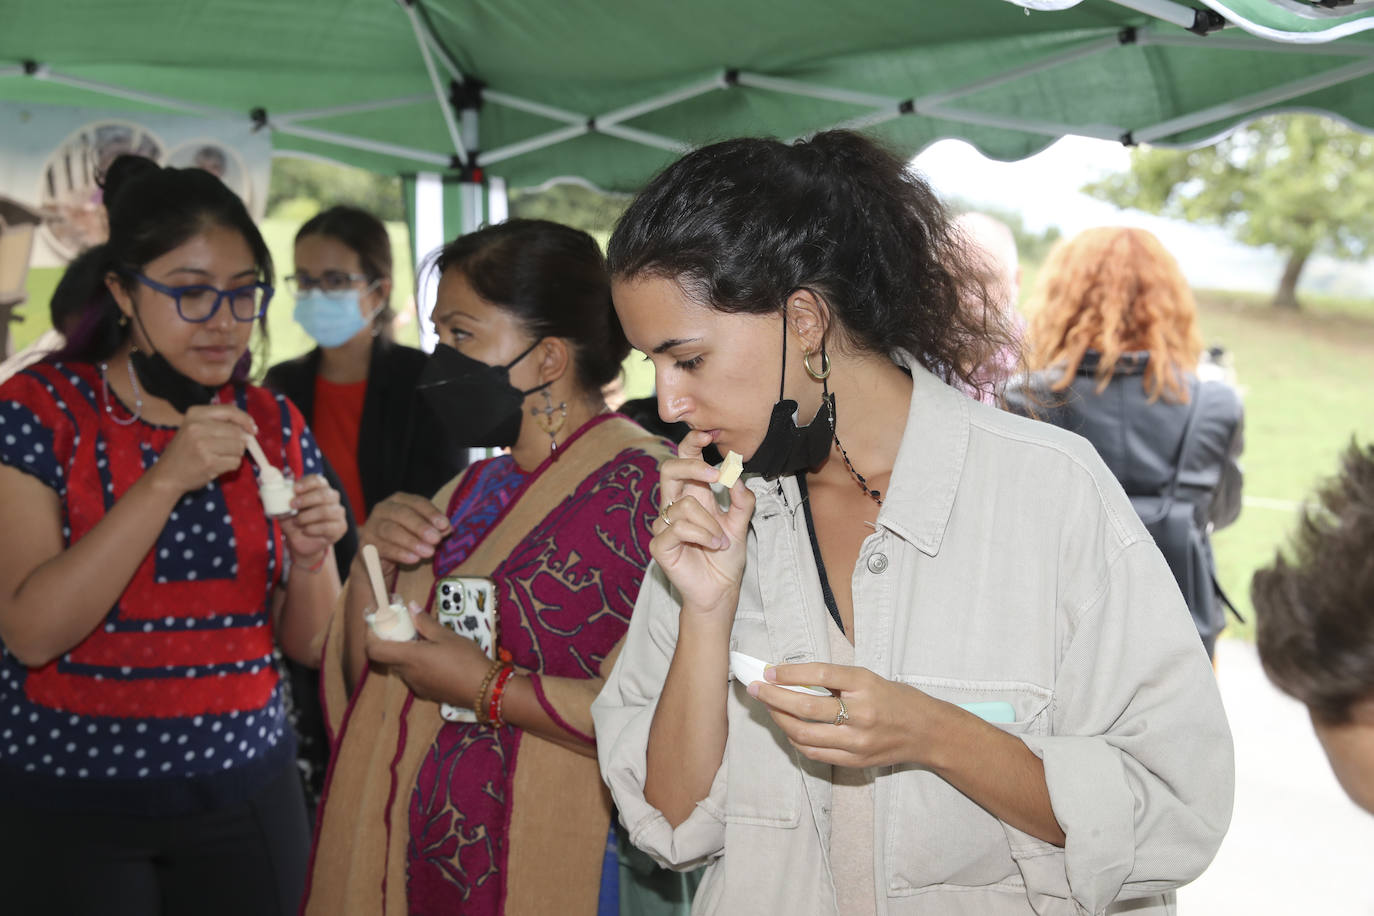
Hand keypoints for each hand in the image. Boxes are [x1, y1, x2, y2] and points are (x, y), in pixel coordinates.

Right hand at [149, 405, 255, 494]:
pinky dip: (231, 465)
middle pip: (237, 431)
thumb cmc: (185, 451)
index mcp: (195, 413)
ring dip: (235, 454)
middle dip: (239, 442)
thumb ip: (219, 423)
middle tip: (227, 449)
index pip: (230, 410)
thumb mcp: (195, 428)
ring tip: (219, 457)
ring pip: (239, 447)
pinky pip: (235, 462)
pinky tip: (217, 466)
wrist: (167, 475)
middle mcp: (198, 426)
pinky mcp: (209, 462)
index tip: (252, 429)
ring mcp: (203, 445)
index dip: (245, 419)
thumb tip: (250, 428)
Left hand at [279, 474, 346, 562]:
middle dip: (306, 499)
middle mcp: (332, 498)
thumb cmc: (294, 521)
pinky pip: (328, 527)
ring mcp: (338, 513)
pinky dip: (313, 529)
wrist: (301, 542)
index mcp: (320, 489)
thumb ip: (275, 500)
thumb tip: (259, 492)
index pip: (319, 480)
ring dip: (308, 516)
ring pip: (326, 511)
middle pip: (324, 494)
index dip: (307, 483)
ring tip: (297, 522)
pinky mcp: (340, 528)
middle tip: (292, 505)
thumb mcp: (283, 509)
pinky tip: (305, 531)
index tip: (294, 489)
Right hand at [357, 493, 451, 577]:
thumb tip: (447, 528)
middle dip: (421, 526)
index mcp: (398, 500)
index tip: (445, 524)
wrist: (378, 558)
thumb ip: (435, 528)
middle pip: (402, 514)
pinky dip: (400, 553)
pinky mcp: (365, 545)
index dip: (431, 513)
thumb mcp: (421, 532)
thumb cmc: (404, 538)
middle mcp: (383, 509)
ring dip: (412, 541)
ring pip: (391, 531)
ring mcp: (372, 526)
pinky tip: (414, 559)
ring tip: (428, 552)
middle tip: (436, 538)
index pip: (416, 502)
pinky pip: (383, 548)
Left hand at [364, 604, 490, 705]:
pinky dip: (416, 665)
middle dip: (391, 642)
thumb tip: (411, 607)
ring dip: (406, 654)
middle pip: (388, 658)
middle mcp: (407, 674)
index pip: (374, 650)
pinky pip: (413, 676)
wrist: (484, 690)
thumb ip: (425, 622)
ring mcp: (416, 685)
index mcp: (409, 657)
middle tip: (405, 629)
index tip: (378, 624)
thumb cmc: (465, 659)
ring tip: (424, 642)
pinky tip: (436, 659)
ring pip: (401, 667)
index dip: (370, 637)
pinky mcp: (426, 693)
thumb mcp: (447, 636)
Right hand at [650, 430, 754, 616]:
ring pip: (684, 505)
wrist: (721, 589)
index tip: (707, 435)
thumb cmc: (726, 556)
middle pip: (668, 470)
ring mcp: (663, 525)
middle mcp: (674, 506)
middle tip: (716, 477)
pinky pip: (679, 527)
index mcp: (692, 495)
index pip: (683, 461)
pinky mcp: (660, 545)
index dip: (690, 445)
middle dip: (693, 467)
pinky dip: (703, 535)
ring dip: (711, 523)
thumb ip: (742, 500)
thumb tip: (738, 477)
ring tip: (721, 541)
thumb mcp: (741, 523)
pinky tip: (713, 545)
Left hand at [747, 662, 956, 769]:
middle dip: (773, 697)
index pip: (819, 675)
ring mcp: (857, 741)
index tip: (769, 671)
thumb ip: (834, 681)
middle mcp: (861, 713)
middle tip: (755, 688)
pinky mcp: (855, 760)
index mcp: (865, 685)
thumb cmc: (895, 699)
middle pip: (806, 707)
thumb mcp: (868, 679)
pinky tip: (788, 728)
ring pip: (804, 733)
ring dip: (779, 720)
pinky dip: (796, 739)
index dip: (789, 673)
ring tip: (768, 707)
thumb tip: (790, 678)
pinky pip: (814, 752)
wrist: (926, 732)